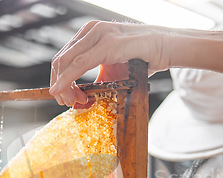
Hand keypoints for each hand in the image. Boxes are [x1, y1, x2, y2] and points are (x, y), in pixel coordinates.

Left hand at [49, 21, 170, 106]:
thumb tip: (78, 101)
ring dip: (63, 85)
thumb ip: (96, 83)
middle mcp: (90, 30)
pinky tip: (63, 91)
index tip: (65, 98)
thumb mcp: (113, 73)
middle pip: (60, 60)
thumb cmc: (141, 59)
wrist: (164, 48)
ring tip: (71, 100)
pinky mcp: (107, 43)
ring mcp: (98, 34)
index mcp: (89, 34)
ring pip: (66, 62)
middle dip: (58, 84)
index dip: (60, 80)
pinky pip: (79, 64)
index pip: (64, 58)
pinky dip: (67, 80)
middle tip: (65, 102)